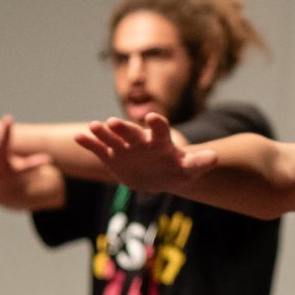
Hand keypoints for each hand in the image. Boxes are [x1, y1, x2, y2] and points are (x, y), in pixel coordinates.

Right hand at [76, 112, 217, 193]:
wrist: (159, 176)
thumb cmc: (176, 170)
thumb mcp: (189, 169)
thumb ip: (199, 162)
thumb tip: (215, 158)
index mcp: (160, 141)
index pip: (160, 129)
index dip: (157, 124)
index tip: (154, 117)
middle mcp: (141, 140)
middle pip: (131, 132)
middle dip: (123, 128)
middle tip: (112, 122)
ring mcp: (125, 147)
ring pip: (113, 138)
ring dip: (103, 133)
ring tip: (93, 127)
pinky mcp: (112, 157)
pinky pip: (100, 149)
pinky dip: (90, 143)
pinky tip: (78, 137)